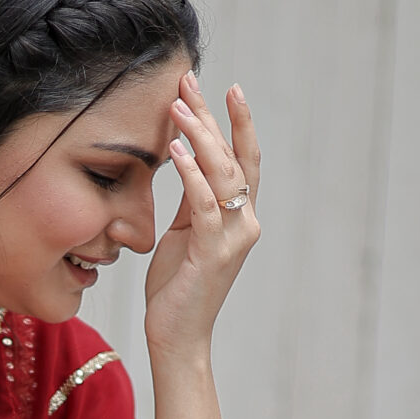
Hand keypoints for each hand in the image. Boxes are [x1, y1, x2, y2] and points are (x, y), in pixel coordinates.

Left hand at [144, 74, 261, 365]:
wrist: (177, 336)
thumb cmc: (177, 285)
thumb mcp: (184, 231)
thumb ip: (193, 198)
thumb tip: (185, 157)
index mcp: (240, 215)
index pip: (241, 158)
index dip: (233, 121)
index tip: (219, 86)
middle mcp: (246, 221)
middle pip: (235, 156)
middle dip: (213, 116)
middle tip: (190, 82)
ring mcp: (233, 237)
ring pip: (222, 174)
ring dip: (199, 136)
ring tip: (177, 106)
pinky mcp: (214, 252)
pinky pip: (204, 204)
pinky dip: (190, 174)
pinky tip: (173, 150)